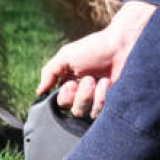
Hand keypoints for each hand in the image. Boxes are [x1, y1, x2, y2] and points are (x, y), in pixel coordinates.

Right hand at [37, 1, 156, 118]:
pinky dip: (104, 95)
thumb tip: (39, 92)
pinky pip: (102, 111)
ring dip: (92, 94)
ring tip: (100, 79)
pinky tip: (109, 82)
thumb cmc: (94, 48)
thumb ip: (49, 73)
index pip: (61, 104)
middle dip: (81, 95)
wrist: (121, 46)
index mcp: (70, 83)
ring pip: (88, 113)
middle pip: (74, 111)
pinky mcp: (112, 103)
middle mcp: (83, 94)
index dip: (65, 96)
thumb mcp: (66, 56)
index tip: (71, 82)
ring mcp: (99, 100)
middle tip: (89, 78)